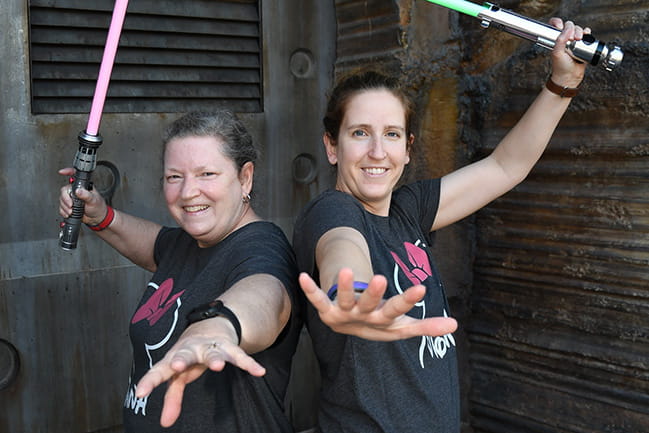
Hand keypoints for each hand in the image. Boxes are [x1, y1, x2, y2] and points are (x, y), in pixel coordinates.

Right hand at [57, 167, 107, 224]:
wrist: (97, 218)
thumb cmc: (98, 207)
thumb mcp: (94, 200)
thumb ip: (86, 195)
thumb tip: (78, 191)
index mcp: (83, 187)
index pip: (75, 176)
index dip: (68, 172)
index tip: (62, 172)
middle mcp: (76, 191)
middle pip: (64, 190)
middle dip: (66, 199)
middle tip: (71, 205)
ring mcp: (72, 198)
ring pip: (62, 199)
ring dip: (65, 207)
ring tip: (72, 211)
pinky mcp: (69, 206)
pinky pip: (61, 207)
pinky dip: (64, 211)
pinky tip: (69, 213)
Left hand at [134, 318, 265, 426]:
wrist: (212, 324)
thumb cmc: (191, 354)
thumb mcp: (180, 375)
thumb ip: (172, 398)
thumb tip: (164, 423)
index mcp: (175, 357)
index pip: (159, 370)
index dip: (150, 381)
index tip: (141, 393)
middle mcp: (191, 349)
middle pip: (185, 354)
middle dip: (182, 359)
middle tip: (178, 366)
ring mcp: (211, 346)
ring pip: (213, 351)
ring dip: (215, 357)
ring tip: (218, 366)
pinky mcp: (229, 346)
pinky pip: (239, 356)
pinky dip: (249, 363)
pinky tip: (259, 371)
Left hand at [299, 268, 457, 340]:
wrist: (350, 330)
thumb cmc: (380, 323)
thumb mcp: (402, 326)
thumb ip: (427, 326)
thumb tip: (455, 326)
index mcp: (383, 320)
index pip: (398, 310)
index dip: (408, 301)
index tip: (421, 288)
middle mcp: (363, 317)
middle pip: (370, 305)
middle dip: (375, 293)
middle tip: (381, 279)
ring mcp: (343, 314)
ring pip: (344, 300)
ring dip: (344, 287)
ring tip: (346, 270)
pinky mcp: (326, 310)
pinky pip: (317, 299)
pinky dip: (310, 289)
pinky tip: (302, 276)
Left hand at [548, 18, 588, 87]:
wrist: (569, 77)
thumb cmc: (560, 67)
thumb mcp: (557, 53)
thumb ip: (560, 40)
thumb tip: (567, 28)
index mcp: (556, 39)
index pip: (555, 25)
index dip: (557, 22)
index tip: (559, 26)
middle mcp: (565, 39)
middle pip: (569, 26)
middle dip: (572, 28)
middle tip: (573, 38)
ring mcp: (574, 41)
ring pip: (578, 29)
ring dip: (580, 31)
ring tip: (579, 39)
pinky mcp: (583, 45)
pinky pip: (587, 35)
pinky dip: (588, 33)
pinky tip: (586, 36)